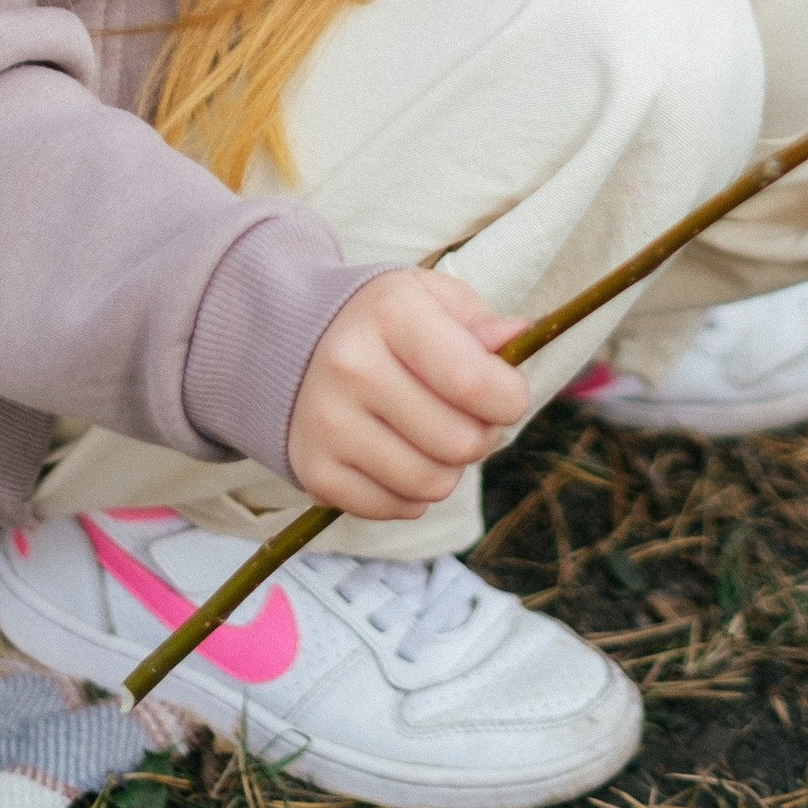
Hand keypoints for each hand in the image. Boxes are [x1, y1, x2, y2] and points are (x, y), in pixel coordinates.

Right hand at [284, 267, 528, 515]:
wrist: (290, 346)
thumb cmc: (381, 322)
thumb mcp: (429, 298)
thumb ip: (478, 320)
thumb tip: (516, 339)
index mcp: (390, 313)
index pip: (473, 381)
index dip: (510, 399)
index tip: (508, 394)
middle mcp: (352, 367)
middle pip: (459, 442)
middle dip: (482, 435)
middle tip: (467, 416)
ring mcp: (328, 425)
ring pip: (432, 484)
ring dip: (448, 468)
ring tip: (432, 434)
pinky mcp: (315, 472)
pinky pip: (397, 509)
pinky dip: (412, 493)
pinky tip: (399, 455)